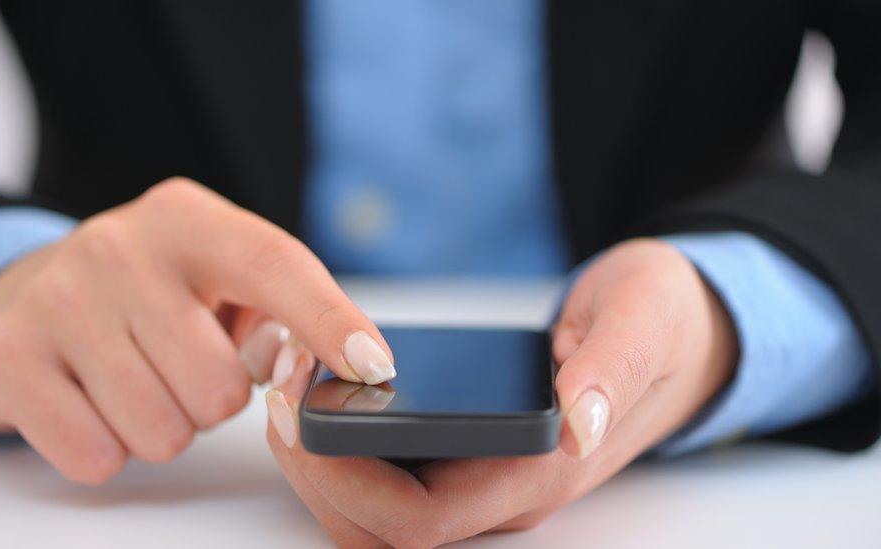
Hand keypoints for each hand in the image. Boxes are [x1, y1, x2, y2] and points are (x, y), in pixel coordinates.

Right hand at [0, 177, 395, 484]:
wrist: (19, 294)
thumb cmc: (147, 292)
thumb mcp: (214, 274)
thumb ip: (283, 308)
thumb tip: (353, 363)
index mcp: (187, 219)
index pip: (274, 263)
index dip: (329, 318)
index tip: (373, 366)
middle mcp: (120, 246)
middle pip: (219, 386)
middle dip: (212, 400)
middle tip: (179, 365)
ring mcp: (57, 298)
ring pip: (163, 429)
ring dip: (162, 426)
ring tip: (135, 379)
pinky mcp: (8, 355)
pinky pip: (97, 454)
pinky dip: (105, 448)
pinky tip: (90, 400)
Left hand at [265, 238, 737, 546]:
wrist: (673, 331)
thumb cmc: (659, 325)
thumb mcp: (644, 323)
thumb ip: (612, 369)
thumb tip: (577, 422)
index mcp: (538, 474)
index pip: (419, 521)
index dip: (344, 479)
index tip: (300, 413)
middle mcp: (502, 491)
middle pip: (377, 529)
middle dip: (312, 473)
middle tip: (279, 392)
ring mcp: (482, 478)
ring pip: (372, 513)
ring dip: (317, 463)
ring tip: (288, 387)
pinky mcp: (467, 452)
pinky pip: (387, 475)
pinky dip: (340, 444)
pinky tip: (322, 390)